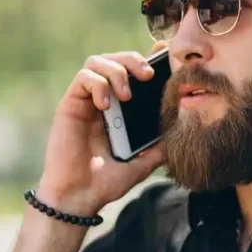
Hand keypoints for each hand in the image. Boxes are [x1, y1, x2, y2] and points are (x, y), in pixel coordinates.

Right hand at [36, 43, 167, 215]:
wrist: (80, 197)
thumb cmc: (106, 182)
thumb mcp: (143, 163)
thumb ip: (159, 147)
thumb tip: (182, 132)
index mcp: (120, 110)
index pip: (132, 73)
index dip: (147, 58)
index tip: (165, 55)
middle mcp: (102, 100)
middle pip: (115, 59)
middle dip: (133, 60)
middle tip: (148, 75)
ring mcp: (85, 101)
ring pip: (97, 62)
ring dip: (116, 71)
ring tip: (126, 95)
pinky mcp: (70, 105)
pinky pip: (83, 78)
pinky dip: (98, 84)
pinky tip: (106, 104)